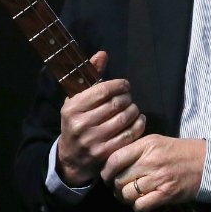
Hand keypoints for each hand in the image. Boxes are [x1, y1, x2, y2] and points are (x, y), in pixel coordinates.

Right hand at [56, 51, 145, 184]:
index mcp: (72, 107)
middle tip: (128, 98)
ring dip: (134, 110)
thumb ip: (90, 75)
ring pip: (124, 119)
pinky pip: (129, 135)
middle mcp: (81, 124)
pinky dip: (138, 125)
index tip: (124, 85)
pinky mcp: (105, 153)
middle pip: (116, 104)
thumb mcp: (77, 99)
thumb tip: (102, 54)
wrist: (72, 157)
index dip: (119, 85)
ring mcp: (93, 141)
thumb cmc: (77, 122)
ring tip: (133, 108)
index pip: (103, 90)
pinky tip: (138, 120)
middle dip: (127, 98)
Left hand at [104, 135, 204, 211]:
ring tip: (129, 195)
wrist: (207, 163)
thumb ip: (136, 149)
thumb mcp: (157, 141)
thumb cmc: (181, 152)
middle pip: (118, 179)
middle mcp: (150, 161)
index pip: (115, 159)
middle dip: (115, 186)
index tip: (106, 175)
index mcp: (147, 145)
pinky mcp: (166, 194)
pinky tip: (142, 202)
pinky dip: (137, 206)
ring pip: (127, 194)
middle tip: (119, 187)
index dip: (105, 171)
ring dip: (125, 198)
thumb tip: (113, 162)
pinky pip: (140, 206)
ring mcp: (158, 179)